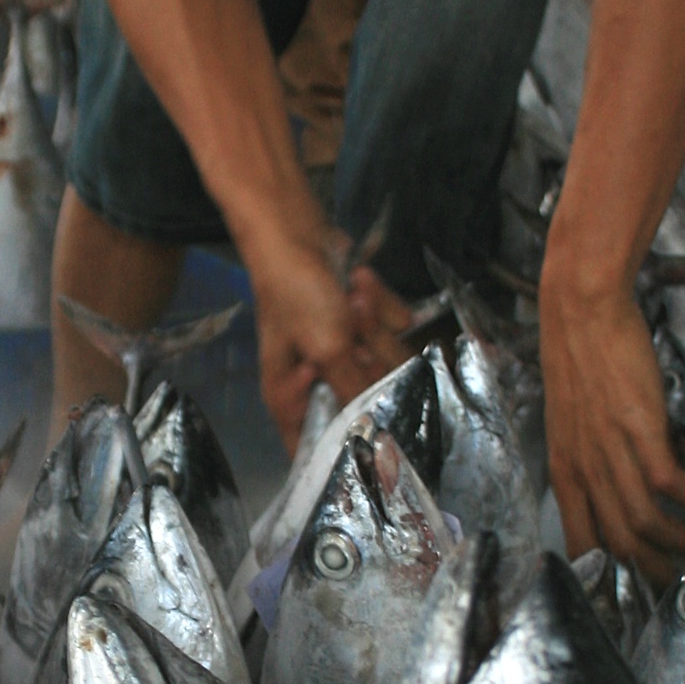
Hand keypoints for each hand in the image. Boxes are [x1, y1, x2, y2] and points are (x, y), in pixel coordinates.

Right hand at [247, 229, 410, 446]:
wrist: (296, 234)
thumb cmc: (295, 296)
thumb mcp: (327, 349)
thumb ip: (356, 389)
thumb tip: (380, 426)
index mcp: (292, 400)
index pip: (313, 449)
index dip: (340, 448)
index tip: (364, 427)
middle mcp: (318, 384)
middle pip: (366, 401)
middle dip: (365, 359)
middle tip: (347, 330)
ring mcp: (344, 353)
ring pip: (385, 361)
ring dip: (373, 324)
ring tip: (350, 298)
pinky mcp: (363, 325)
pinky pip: (391, 327)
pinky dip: (380, 303)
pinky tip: (359, 284)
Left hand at [539, 273, 684, 582]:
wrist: (581, 314)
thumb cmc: (582, 363)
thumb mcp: (576, 426)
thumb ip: (596, 461)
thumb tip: (627, 485)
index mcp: (565, 473)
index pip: (580, 543)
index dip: (607, 574)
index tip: (634, 587)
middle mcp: (583, 471)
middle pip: (617, 546)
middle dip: (654, 571)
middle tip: (683, 576)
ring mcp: (609, 453)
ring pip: (644, 525)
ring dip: (682, 541)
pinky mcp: (638, 430)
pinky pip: (668, 485)